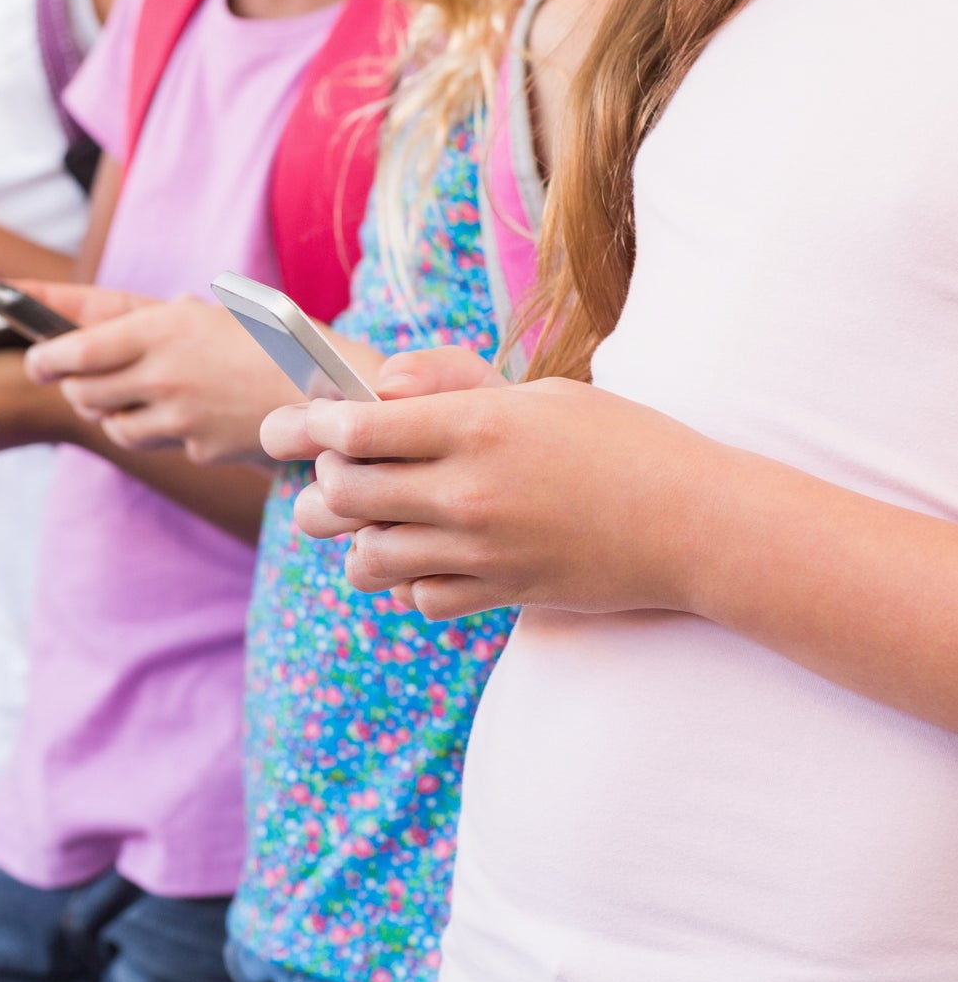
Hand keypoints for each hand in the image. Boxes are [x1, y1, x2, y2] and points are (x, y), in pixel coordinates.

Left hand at [26, 295, 297, 465]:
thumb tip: (95, 328)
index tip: (33, 358)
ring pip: (112, 424)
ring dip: (111, 412)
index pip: (73, 349)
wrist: (334, 387)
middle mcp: (161, 375)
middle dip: (75, 386)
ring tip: (135, 394)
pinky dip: (157, 430)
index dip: (44, 356)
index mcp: (160, 329)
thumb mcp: (210, 310)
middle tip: (80, 377)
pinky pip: (157, 442)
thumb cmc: (275, 337)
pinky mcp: (197, 448)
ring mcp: (178, 418)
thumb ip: (152, 320)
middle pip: (83, 393)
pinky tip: (185, 413)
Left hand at [265, 346, 716, 619]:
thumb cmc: (620, 443)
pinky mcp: (499, 594)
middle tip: (328, 472)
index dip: (302, 426)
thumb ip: (448, 383)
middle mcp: (469, 492)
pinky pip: (418, 597)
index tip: (283, 426)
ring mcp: (481, 550)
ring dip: (355, 538)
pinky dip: (411, 580)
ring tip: (375, 518)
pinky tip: (431, 556)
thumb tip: (375, 389)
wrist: (697, 524)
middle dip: (317, 483)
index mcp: (476, 427)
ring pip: (365, 558)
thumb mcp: (538, 393)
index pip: (352, 428)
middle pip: (340, 495)